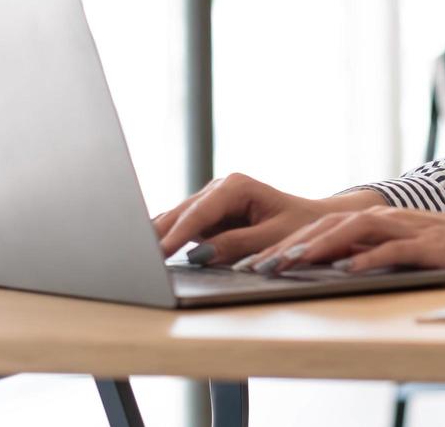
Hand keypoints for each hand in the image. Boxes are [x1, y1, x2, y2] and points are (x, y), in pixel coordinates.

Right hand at [152, 172, 382, 264]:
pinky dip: (166, 239)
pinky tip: (146, 253)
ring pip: (176, 219)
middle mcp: (219, 188)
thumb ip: (237, 244)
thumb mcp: (273, 238)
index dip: (177, 233)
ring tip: (132, 257)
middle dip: (158, 234)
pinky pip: (181, 227)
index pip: (199, 212)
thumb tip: (200, 254)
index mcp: (236, 186)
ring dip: (157, 237)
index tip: (157, 252)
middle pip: (180, 213)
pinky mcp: (207, 216)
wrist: (311, 222)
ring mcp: (210, 201)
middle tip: (134, 257)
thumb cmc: (299, 227)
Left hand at [242, 203, 444, 277]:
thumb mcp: (403, 249)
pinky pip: (394, 250)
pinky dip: (368, 259)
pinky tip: (346, 270)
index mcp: (374, 221)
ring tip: (285, 265)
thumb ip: (369, 252)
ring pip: (352, 233)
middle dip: (284, 246)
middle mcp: (386, 219)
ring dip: (316, 248)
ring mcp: (408, 230)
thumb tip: (328, 267)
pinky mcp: (431, 245)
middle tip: (249, 266)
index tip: (248, 262)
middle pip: (325, 227)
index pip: (318, 229)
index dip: (280, 244)